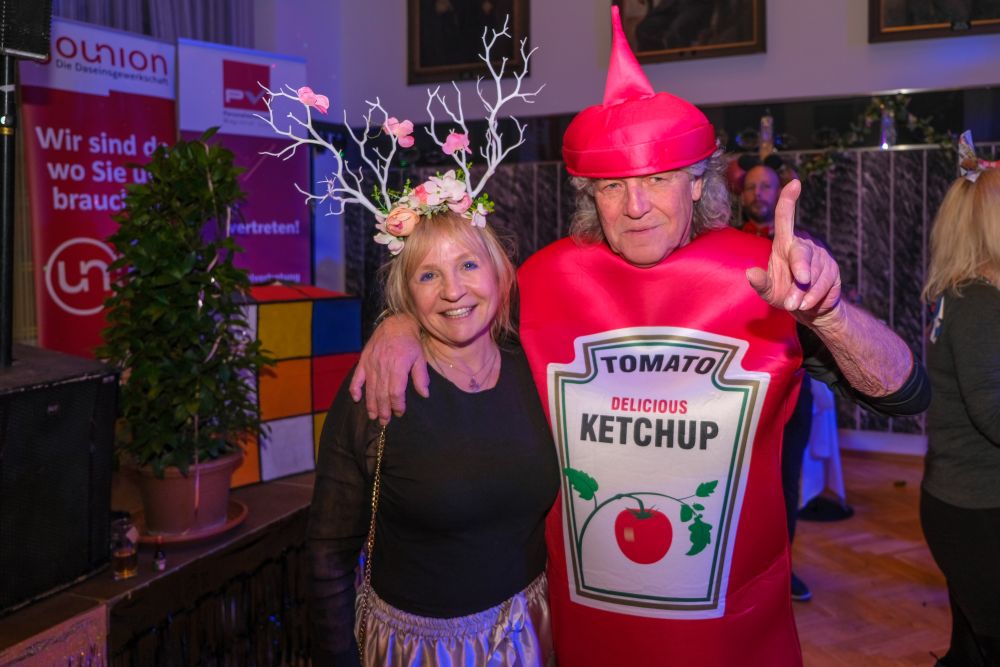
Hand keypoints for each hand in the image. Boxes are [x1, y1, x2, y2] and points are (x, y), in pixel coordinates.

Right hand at [348, 315, 427, 423]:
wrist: (396, 323)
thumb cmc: (411, 342)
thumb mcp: (420, 358)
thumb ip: (421, 377)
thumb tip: (425, 394)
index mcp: (398, 367)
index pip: (395, 392)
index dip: (397, 405)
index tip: (400, 412)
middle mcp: (382, 367)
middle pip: (381, 394)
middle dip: (383, 410)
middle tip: (385, 421)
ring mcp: (371, 364)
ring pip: (370, 389)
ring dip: (371, 405)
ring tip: (373, 416)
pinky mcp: (363, 360)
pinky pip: (357, 378)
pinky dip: (355, 389)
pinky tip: (356, 399)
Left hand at [746, 179, 842, 325]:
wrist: (808, 309)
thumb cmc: (784, 294)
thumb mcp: (768, 291)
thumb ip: (760, 283)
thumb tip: (750, 273)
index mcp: (784, 244)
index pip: (785, 218)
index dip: (788, 200)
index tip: (794, 183)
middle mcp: (803, 245)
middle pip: (801, 251)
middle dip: (800, 266)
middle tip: (801, 279)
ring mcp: (821, 256)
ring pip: (813, 273)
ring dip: (803, 292)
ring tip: (794, 304)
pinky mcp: (833, 270)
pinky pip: (824, 284)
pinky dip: (813, 297)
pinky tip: (806, 304)